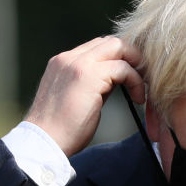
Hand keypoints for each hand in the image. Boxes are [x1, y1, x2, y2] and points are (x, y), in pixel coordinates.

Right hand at [24, 36, 143, 155]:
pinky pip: (122, 68)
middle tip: (142, 80)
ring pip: (118, 47)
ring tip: (141, 91)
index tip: (130, 79)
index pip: (97, 47)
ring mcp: (77, 64)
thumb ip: (93, 85)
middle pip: (110, 42)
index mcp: (63, 63)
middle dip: (132, 58)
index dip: (119, 59)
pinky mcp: (88, 75)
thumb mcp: (76, 100)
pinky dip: (135, 81)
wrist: (43, 143)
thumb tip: (114, 81)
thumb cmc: (61, 132)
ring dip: (136, 68)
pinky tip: (137, 99)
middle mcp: (68, 58)